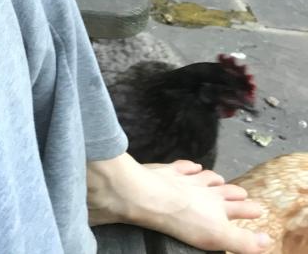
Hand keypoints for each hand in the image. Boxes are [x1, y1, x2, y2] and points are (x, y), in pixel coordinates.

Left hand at [87, 154, 271, 253]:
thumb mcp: (217, 236)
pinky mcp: (162, 172)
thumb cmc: (180, 219)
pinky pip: (180, 166)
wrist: (140, 195)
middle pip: (223, 189)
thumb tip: (267, 242)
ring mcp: (182, 178)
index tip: (258, 209)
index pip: (239, 207)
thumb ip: (242, 241)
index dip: (250, 209)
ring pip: (204, 176)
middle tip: (242, 193)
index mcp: (217, 205)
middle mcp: (203, 189)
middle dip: (234, 192)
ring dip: (213, 178)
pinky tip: (191, 166)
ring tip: (218, 178)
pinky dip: (188, 166)